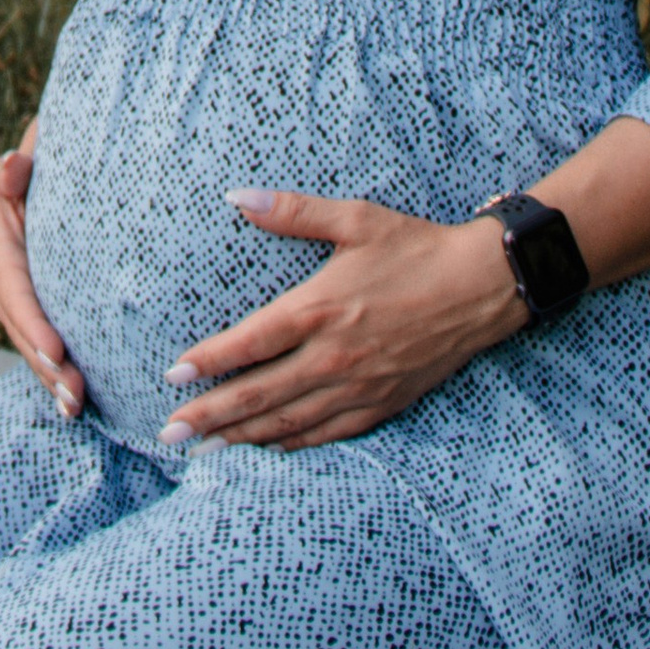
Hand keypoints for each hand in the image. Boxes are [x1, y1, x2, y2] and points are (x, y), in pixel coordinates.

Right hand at [0, 126, 83, 422]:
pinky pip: (43, 344)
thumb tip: (11, 167)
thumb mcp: (35, 151)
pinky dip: (57, 375)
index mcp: (1, 235)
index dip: (30, 320)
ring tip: (77, 406)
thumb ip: (15, 166)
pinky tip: (78, 407)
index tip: (57, 349)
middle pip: (18, 323)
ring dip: (51, 377)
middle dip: (42, 361)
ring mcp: (20, 292)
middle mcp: (4, 269)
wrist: (64, 162)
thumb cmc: (54, 153)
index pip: (11, 284)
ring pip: (29, 341)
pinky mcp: (40, 305)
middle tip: (73, 391)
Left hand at [161, 191, 523, 452]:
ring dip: (240, 439)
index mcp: (319, 309)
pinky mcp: (381, 404)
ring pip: (287, 423)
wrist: (481, 288)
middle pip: (257, 396)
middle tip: (168, 434)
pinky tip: (265, 450)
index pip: (248, 345)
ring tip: (202, 451)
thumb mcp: (354, 219)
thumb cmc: (415, 248)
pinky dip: (290, 445)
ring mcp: (357, 386)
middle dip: (209, 417)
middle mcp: (332, 356)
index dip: (207, 362)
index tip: (172, 375)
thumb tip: (236, 197)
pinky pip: (326, 434)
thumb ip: (291, 211)